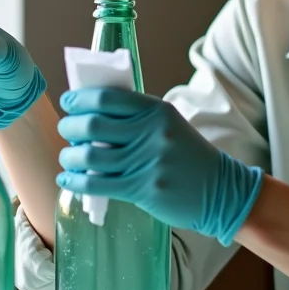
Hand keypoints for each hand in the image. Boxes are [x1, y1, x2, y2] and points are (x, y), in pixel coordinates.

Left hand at [55, 87, 263, 245]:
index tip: (68, 101)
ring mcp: (147, 161)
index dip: (81, 99)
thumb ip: (137, 118)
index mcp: (157, 110)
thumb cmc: (189, 157)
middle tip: (66, 130)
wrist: (222, 191)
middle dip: (70, 126)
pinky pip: (97, 183)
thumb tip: (90, 115)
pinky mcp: (143, 189)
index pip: (108, 97)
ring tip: (67, 158)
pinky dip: (75, 181)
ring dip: (70, 157)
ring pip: (91, 156)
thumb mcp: (170, 126)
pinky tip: (67, 180)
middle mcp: (151, 132)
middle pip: (93, 125)